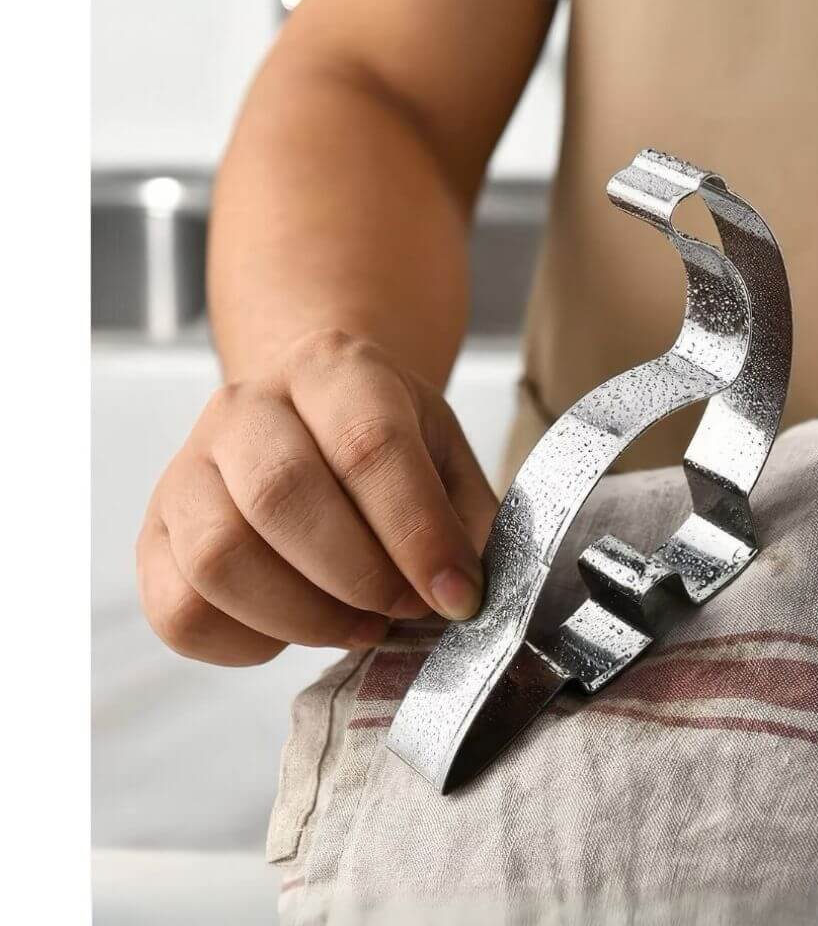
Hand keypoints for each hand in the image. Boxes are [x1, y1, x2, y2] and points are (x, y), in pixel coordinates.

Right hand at [137, 329, 497, 665]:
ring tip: (358, 623)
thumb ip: (464, 522)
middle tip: (403, 608)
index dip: (417, 534)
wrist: (309, 415)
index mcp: (333, 369)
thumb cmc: (383, 442)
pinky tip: (296, 628)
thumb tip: (468, 598)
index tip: (455, 595)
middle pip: (282, 494)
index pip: (369, 445)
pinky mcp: (154, 535)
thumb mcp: (444, 457)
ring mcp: (186, 468)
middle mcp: (246, 405)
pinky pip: (180, 610)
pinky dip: (246, 643)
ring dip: (304, 616)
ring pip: (220, 557)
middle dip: (358, 576)